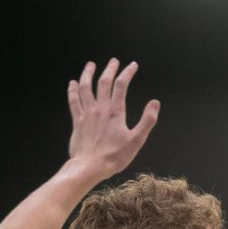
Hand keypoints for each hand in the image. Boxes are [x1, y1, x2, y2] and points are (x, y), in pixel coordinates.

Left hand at [66, 58, 159, 179]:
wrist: (89, 166)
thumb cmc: (114, 156)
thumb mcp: (137, 140)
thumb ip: (147, 120)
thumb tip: (155, 103)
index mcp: (115, 111)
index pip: (122, 85)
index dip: (127, 72)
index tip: (132, 65)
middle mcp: (100, 108)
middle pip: (103, 82)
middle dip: (110, 69)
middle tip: (114, 61)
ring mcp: (87, 113)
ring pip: (85, 87)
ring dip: (88, 74)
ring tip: (90, 65)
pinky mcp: (77, 121)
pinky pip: (74, 101)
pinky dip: (73, 90)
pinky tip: (72, 83)